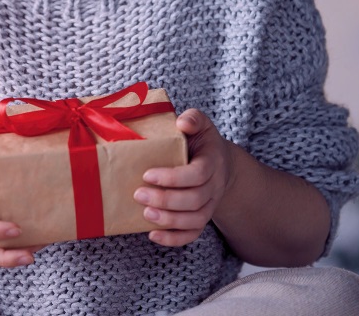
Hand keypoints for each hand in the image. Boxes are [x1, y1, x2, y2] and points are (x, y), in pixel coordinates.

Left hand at [134, 108, 234, 246]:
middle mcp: (214, 186)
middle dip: (166, 200)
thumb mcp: (200, 124)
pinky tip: (153, 235)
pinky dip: (174, 239)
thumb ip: (193, 119)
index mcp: (212, 162)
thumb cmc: (201, 141)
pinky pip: (192, 234)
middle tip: (138, 194)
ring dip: (169, 221)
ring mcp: (209, 204)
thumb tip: (182, 123)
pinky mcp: (202, 217)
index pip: (198, 174)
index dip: (173, 178)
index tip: (147, 174)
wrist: (220, 162)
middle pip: (195, 200)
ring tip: (145, 214)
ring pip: (195, 220)